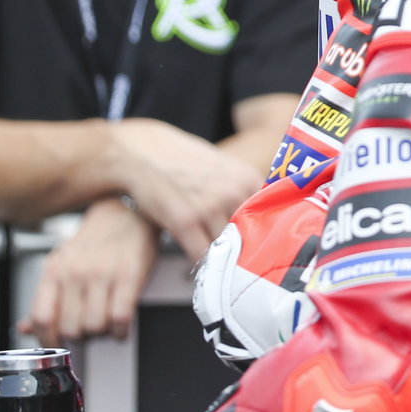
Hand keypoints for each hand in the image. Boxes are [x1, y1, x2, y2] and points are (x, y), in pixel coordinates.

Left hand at [18, 196, 157, 345]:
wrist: (127, 214)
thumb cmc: (96, 241)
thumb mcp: (64, 265)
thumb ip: (47, 298)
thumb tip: (25, 328)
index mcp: (55, 269)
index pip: (42, 317)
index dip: (48, 339)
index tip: (58, 345)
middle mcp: (76, 271)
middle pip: (71, 327)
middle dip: (82, 337)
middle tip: (89, 331)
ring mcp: (102, 273)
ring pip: (96, 326)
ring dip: (103, 334)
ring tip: (107, 325)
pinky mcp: (129, 275)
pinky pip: (120, 318)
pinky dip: (121, 330)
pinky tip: (121, 325)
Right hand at [109, 118, 263, 260]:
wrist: (144, 151)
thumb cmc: (185, 161)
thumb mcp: (224, 167)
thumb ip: (242, 191)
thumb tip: (260, 220)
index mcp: (247, 178)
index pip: (266, 218)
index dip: (260, 234)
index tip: (254, 244)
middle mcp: (233, 192)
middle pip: (247, 235)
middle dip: (240, 247)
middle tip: (234, 255)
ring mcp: (209, 207)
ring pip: (226, 247)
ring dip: (220, 255)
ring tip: (214, 256)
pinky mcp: (184, 221)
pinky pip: (202, 253)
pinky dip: (201, 260)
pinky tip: (197, 255)